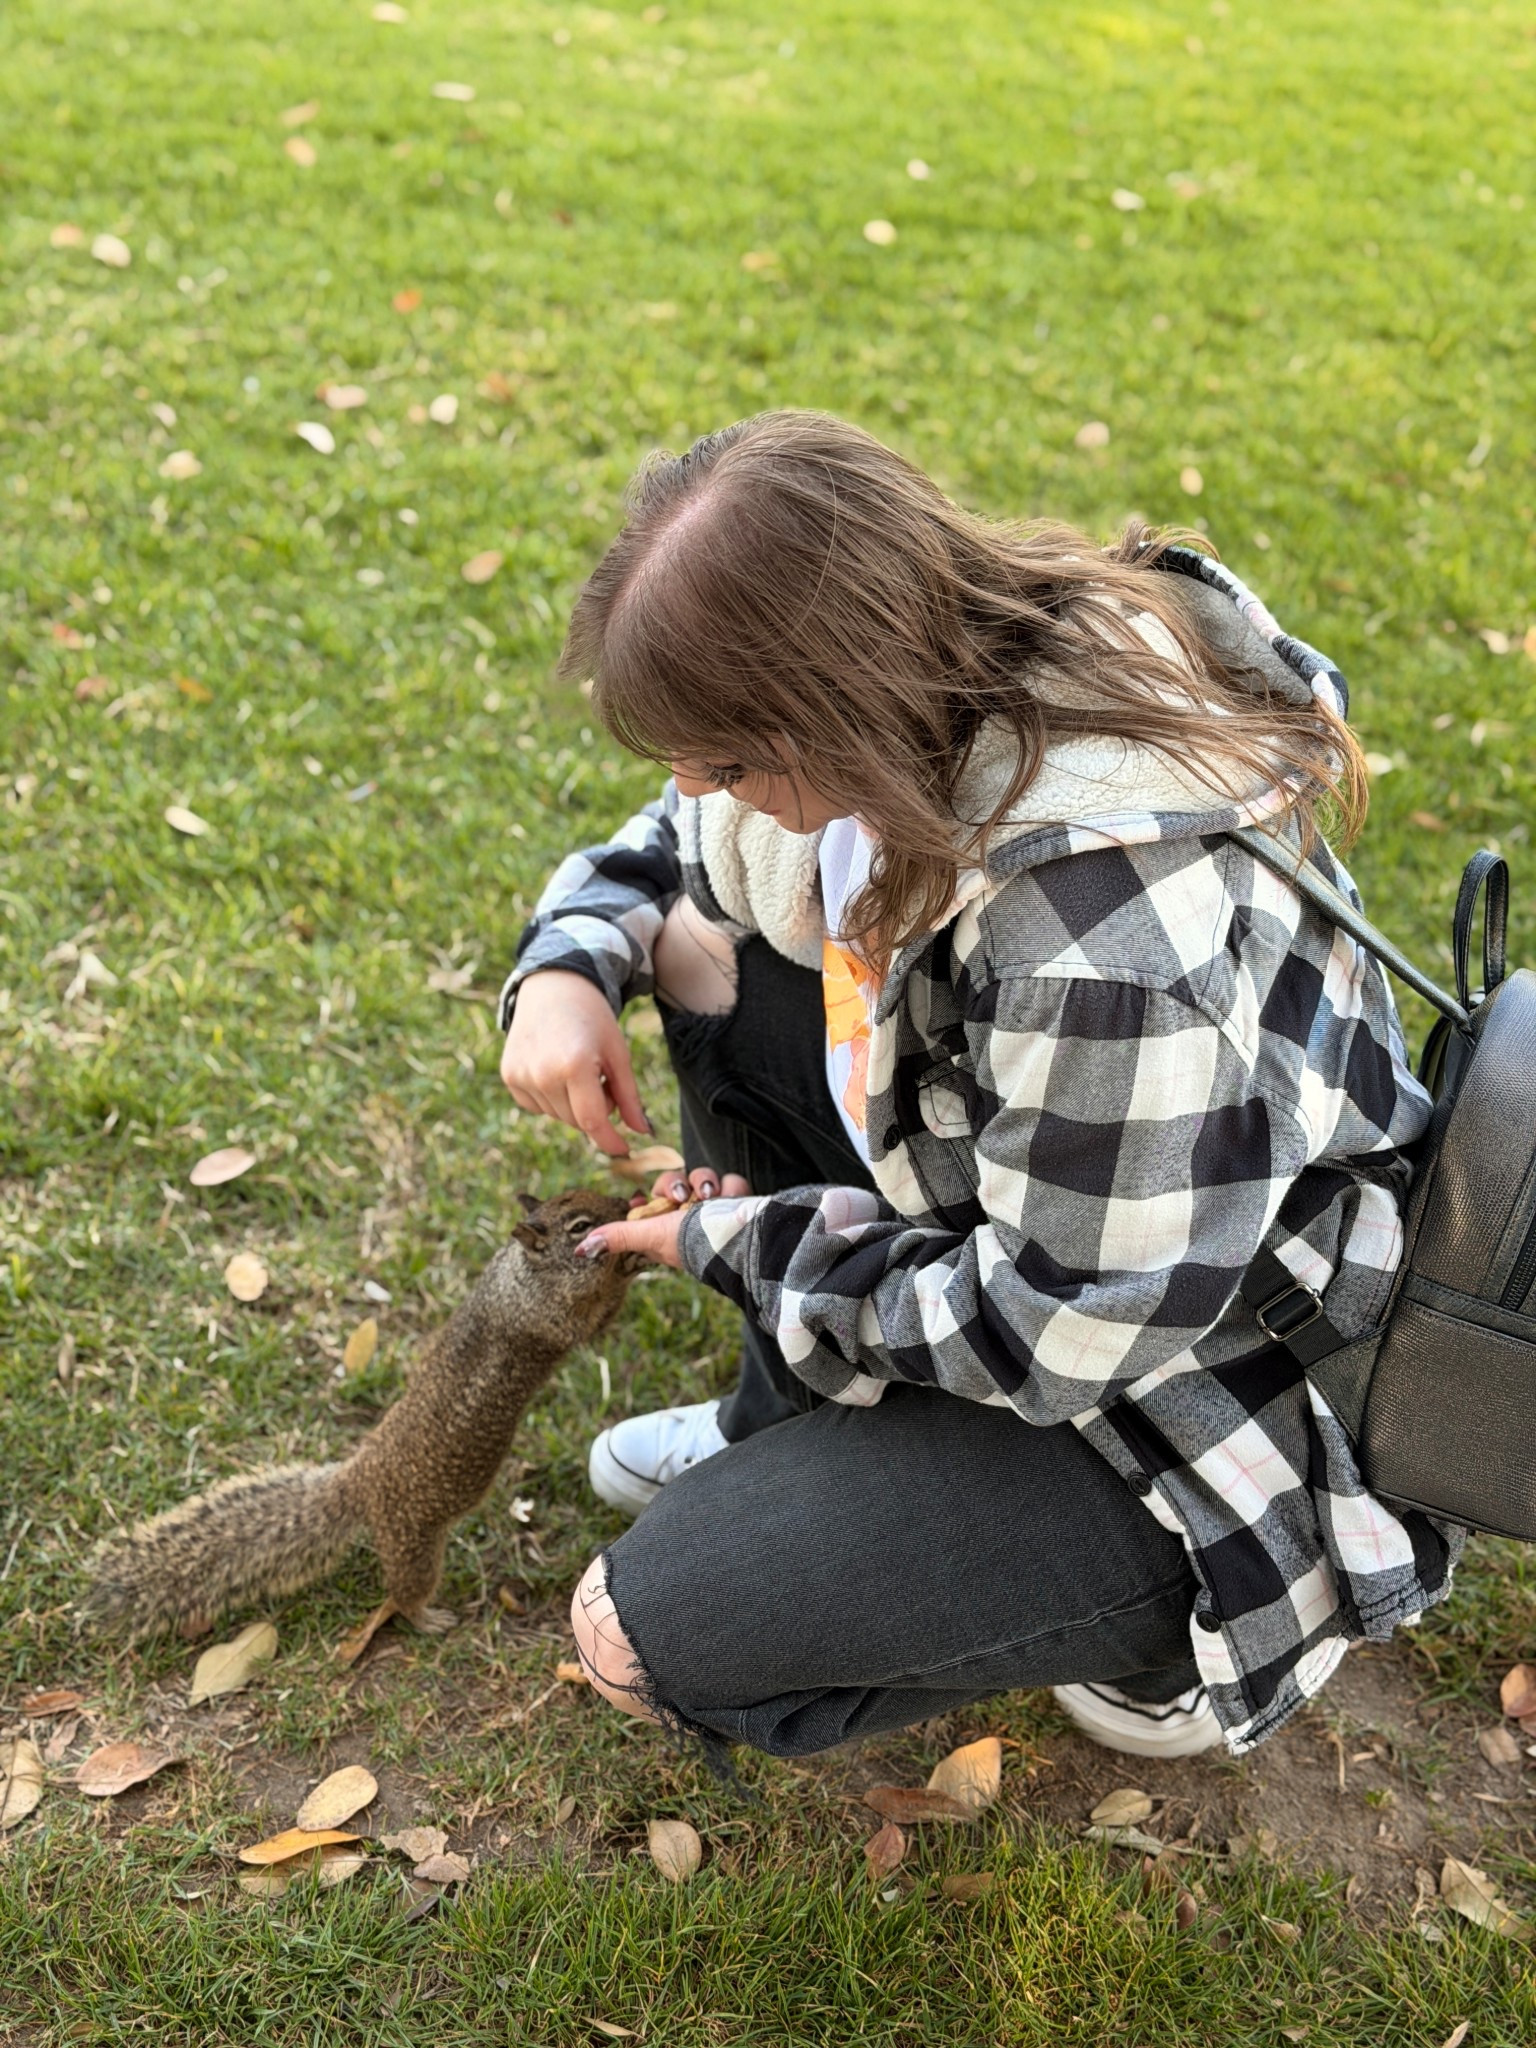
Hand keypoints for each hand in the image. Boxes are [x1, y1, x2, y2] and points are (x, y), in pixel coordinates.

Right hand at [501, 970, 649, 1158]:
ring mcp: (521, 1076)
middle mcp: (542, 1074)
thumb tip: (642, 1132)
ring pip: (557, 1115)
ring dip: (573, 1104)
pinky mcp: (510, 1076)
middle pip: (576, 1121)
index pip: (592, 1122)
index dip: (610, 1141)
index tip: (623, 1149)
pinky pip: (537, 1106)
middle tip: (602, 1079)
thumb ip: (629, 1096)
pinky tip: (555, 1069)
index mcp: (575, 1066)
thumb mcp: (618, 1053)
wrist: (553, 987)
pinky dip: (552, 1098)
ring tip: (578, 1069)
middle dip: (595, 1111)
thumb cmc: (593, 1019)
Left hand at [581, 1168, 751, 1271]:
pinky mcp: (738, 1199)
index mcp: (667, 1227)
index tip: (646, 1194)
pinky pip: (729, 1180)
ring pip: (702, 1177)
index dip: (650, 1193)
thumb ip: (619, 1237)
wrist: (742, 1240)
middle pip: (675, 1182)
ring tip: (711, 1196)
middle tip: (682, 1194)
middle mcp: (690, 1217)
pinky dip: (731, 1187)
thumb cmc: (693, 1242)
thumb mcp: (651, 1236)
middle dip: (677, 1183)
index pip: (652, 1200)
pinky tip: (731, 1198)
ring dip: (705, 1182)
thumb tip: (580, 1248)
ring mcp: (715, 1207)